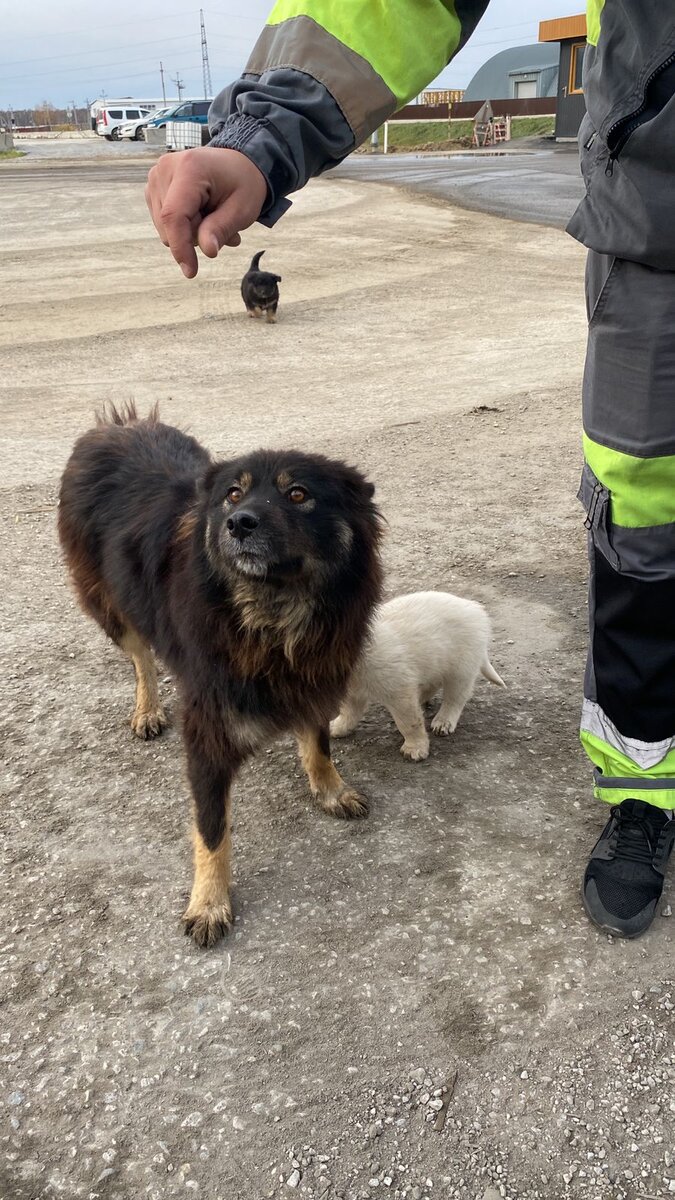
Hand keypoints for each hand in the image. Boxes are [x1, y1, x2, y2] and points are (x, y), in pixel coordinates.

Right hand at [145, 147, 267, 277]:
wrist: (238, 164)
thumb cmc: (243, 184)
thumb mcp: (242, 209)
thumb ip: (221, 229)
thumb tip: (207, 251)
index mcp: (189, 168)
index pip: (174, 216)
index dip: (180, 247)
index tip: (191, 272)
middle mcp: (165, 168)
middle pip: (169, 225)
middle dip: (195, 236)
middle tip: (224, 227)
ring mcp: (156, 176)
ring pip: (165, 227)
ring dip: (191, 232)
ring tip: (215, 218)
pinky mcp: (154, 186)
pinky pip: (163, 222)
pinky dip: (184, 225)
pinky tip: (202, 214)